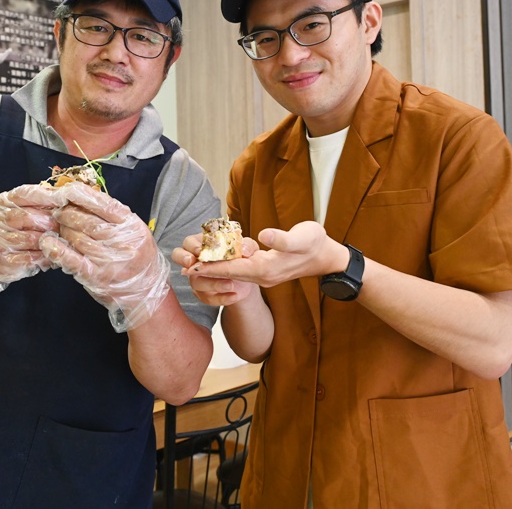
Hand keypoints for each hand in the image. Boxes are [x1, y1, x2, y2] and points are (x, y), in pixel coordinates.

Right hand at [0, 184, 63, 303]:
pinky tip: (52, 253)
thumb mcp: (9, 209)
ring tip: (62, 238)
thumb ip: (32, 202)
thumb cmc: (1, 228)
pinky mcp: (2, 262)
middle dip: (51, 220)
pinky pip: (30, 258)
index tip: (64, 196)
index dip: (45, 195)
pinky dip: (45, 255)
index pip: (23, 194)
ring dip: (50, 239)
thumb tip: (62, 195)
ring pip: (30, 239)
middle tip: (67, 223)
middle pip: (27, 217)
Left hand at [39, 183, 169, 331]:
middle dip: (67, 212)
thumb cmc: (139, 259)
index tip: (68, 190)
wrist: (146, 292)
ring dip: (62, 229)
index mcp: (132, 225)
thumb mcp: (135, 231)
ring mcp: (109, 260)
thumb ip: (114, 217)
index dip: (82, 195)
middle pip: (87, 220)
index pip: (104, 204)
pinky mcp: (96, 277)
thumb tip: (83, 198)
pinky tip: (47, 242)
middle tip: (59, 210)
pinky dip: (57, 250)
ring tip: (58, 227)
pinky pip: (72, 259)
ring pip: (76, 237)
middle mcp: (122, 241)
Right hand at [173, 233, 259, 306]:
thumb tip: (245, 250)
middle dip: (183, 259)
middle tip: (193, 264)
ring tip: (230, 284)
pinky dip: (221, 298)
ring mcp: (197, 278)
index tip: (200, 250)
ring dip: (212, 283)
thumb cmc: (243, 258)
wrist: (247, 279)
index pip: (188, 242)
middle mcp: (195, 260)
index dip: (192, 246)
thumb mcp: (248, 248)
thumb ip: (248, 246)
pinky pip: (207, 298)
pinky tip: (234, 296)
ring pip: (195, 281)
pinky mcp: (203, 294)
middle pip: (177, 256)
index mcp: (203, 245)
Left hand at [182, 221, 338, 288]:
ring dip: (215, 269)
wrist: (327, 258)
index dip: (212, 267)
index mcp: (266, 269)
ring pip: (234, 272)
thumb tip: (264, 235)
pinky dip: (226, 265)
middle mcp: (262, 275)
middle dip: (208, 271)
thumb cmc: (315, 244)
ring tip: (194, 265)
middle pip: (229, 273)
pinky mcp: (265, 269)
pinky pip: (241, 269)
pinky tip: (216, 260)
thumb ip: (282, 239)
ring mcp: (263, 274)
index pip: (233, 269)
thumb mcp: (302, 237)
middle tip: (184, 268)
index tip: (192, 267)